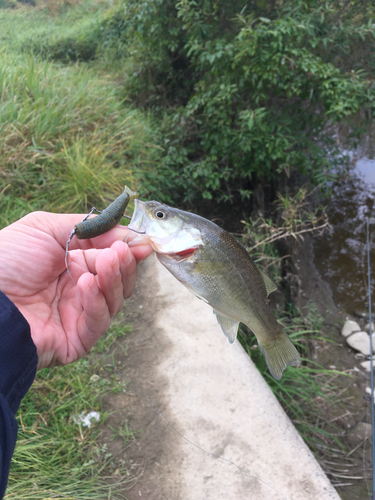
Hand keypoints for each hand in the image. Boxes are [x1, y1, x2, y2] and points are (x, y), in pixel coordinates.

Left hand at [0, 211, 152, 368]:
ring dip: (113, 280)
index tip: (144, 243)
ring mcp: (78, 316)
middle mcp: (80, 289)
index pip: (113, 257)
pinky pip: (98, 323)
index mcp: (74, 264)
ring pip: (115, 301)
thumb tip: (131, 233)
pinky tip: (85, 284)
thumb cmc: (7, 259)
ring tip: (103, 263)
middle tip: (120, 252)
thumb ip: (90, 227)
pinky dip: (97, 302)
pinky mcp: (75, 341)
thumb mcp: (46, 228)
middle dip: (124, 264)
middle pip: (120, 281)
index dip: (129, 250)